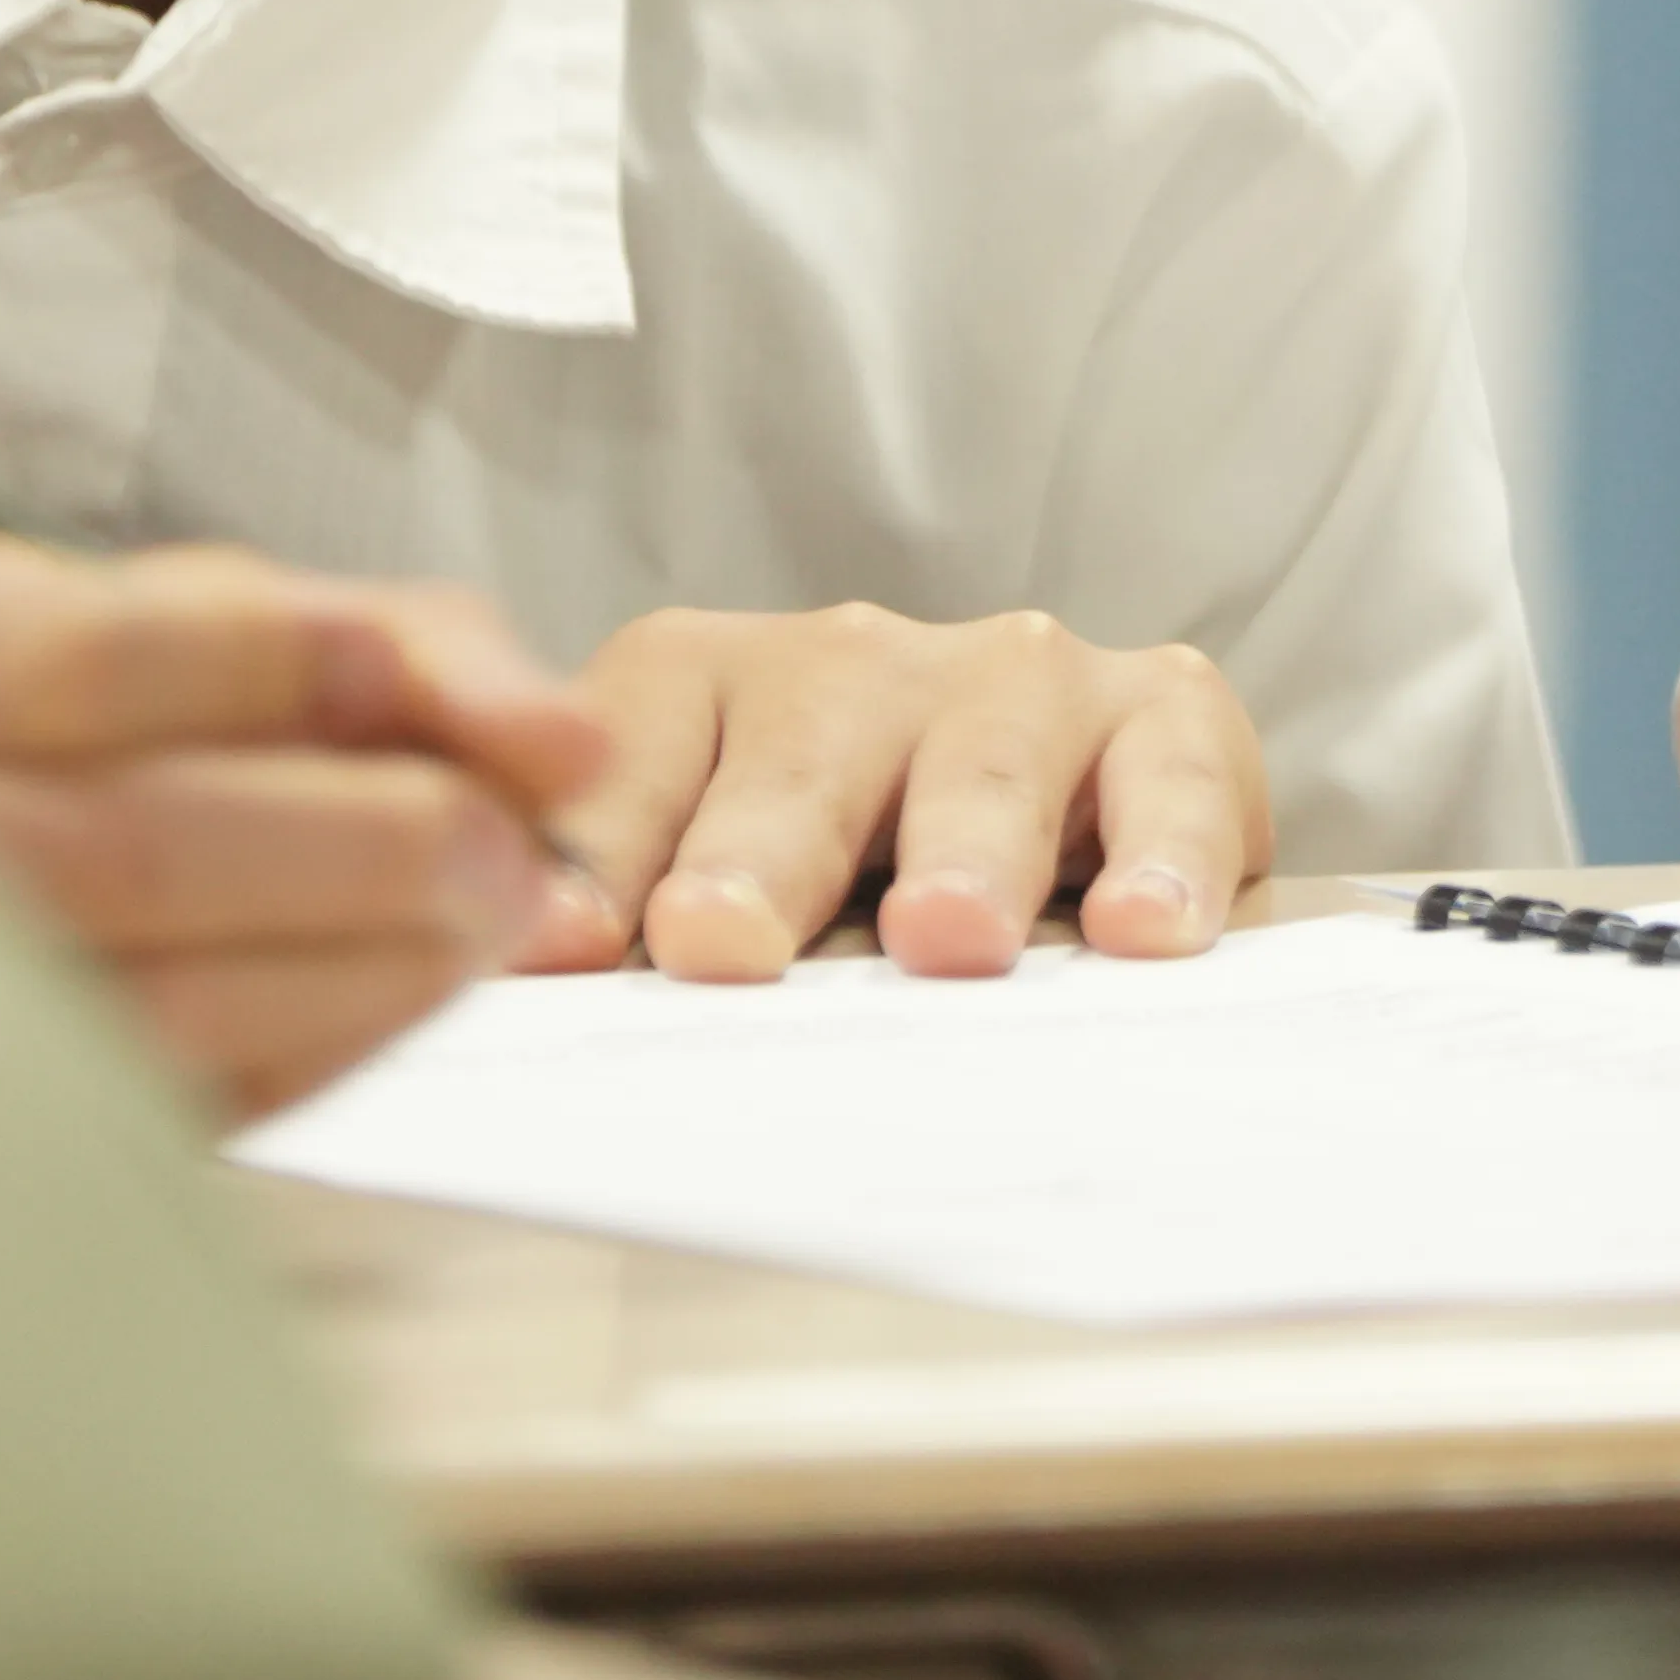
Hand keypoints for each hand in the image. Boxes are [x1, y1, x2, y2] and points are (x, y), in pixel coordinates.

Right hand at [0, 496, 611, 1115]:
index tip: (412, 679)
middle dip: (349, 845)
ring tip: (484, 908)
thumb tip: (557, 745)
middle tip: (505, 841)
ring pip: (116, 1004)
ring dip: (352, 960)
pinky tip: (394, 988)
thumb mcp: (201, 605)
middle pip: (91, 850)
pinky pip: (141, 1105)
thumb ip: (393, 644)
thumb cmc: (61, 695)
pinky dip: (305, 1046)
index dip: (259, 672)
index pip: (48, 662)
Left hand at [514, 603, 1270, 980]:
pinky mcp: (1161, 712)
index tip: (562, 946)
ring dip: (961, 851)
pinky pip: (1169, 769)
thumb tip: (511, 1014)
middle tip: (720, 940)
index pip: (633, 750)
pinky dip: (1165, 848)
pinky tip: (1140, 930)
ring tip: (945, 939)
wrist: (1051, 827)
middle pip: (798, 752)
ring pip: (979, 756)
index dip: (598, 845)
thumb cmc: (831, 888)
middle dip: (758, 849)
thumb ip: (622, 926)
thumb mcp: (708, 887)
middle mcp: (856, 665)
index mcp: (708, 687)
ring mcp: (1013, 680)